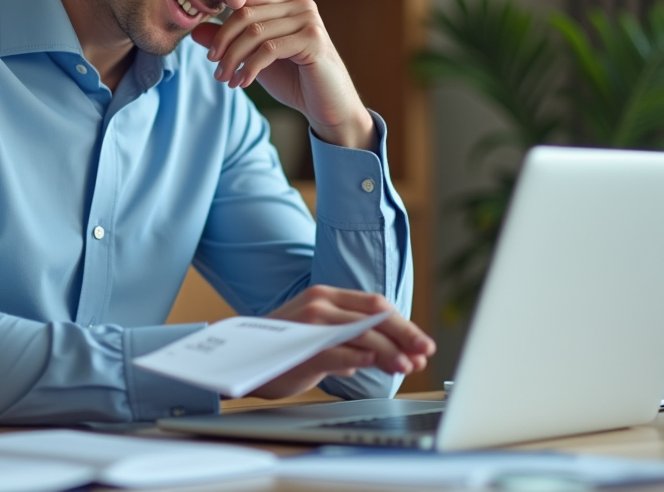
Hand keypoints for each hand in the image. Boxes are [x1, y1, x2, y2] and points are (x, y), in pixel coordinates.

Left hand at [190, 0, 374, 149]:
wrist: (328, 107)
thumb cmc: (295, 81)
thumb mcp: (255, 59)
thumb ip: (231, 43)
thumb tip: (196, 32)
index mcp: (287, 3)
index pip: (245, 0)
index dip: (222, 20)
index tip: (209, 49)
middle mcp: (300, 5)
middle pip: (246, 15)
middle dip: (223, 42)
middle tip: (214, 67)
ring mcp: (309, 20)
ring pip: (255, 33)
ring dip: (233, 59)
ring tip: (225, 79)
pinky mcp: (313, 39)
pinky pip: (269, 49)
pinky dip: (249, 67)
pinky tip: (242, 82)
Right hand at [245, 285, 435, 399]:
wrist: (238, 358)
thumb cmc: (280, 350)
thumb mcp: (319, 339)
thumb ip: (347, 342)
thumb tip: (377, 357)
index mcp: (327, 297)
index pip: (375, 306)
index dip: (403, 325)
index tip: (422, 344)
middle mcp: (320, 303)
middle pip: (374, 316)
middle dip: (405, 335)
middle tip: (424, 353)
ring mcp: (310, 323)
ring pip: (361, 333)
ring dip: (389, 351)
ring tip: (406, 366)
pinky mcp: (301, 345)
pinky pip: (335, 350)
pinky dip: (356, 357)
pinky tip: (372, 364)